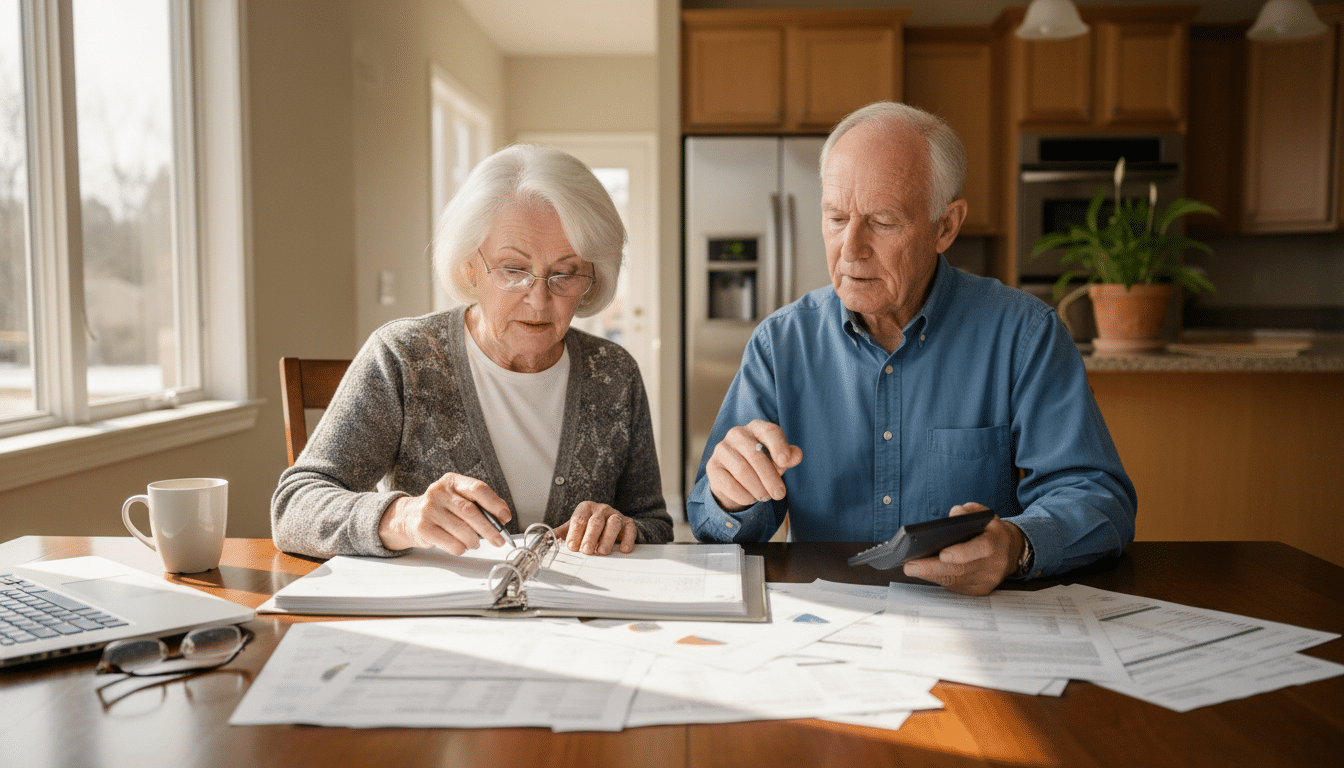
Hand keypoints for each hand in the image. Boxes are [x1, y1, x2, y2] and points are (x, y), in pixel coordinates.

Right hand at [378, 473, 512, 554]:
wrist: (408, 516)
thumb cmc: (441, 508)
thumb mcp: (458, 498)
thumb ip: (479, 504)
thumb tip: (502, 518)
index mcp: (452, 481)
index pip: (478, 489)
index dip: (495, 504)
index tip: (505, 518)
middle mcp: (439, 492)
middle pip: (471, 512)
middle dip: (490, 529)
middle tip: (499, 540)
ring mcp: (429, 509)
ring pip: (461, 529)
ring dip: (474, 540)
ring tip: (476, 543)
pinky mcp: (423, 527)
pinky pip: (450, 542)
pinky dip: (461, 548)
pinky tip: (461, 546)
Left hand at [554, 501, 636, 554]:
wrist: (611, 522)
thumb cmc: (589, 526)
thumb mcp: (575, 526)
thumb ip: (561, 532)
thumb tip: (544, 538)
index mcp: (586, 508)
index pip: (579, 519)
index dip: (574, 533)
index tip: (571, 546)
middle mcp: (601, 510)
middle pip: (595, 522)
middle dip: (590, 537)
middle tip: (585, 551)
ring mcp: (616, 515)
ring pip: (613, 524)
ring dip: (607, 538)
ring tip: (602, 552)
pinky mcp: (628, 523)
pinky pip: (630, 529)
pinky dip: (627, 539)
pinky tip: (623, 549)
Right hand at [704, 420, 803, 511]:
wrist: (735, 478)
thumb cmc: (762, 465)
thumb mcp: (778, 459)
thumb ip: (789, 456)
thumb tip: (795, 455)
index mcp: (756, 427)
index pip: (769, 431)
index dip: (778, 446)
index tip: (785, 463)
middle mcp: (737, 434)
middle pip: (755, 455)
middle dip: (770, 478)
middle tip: (780, 494)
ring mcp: (722, 449)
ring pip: (742, 471)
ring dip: (758, 488)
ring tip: (765, 497)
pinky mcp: (712, 467)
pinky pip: (729, 484)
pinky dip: (744, 495)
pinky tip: (750, 497)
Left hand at [901, 503, 1024, 595]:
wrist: (1010, 551)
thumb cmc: (991, 531)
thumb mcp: (984, 514)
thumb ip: (970, 511)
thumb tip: (954, 513)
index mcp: (997, 542)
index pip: (982, 548)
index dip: (962, 552)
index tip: (943, 554)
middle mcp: (995, 564)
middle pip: (962, 569)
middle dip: (933, 568)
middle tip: (910, 565)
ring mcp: (988, 580)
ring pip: (956, 580)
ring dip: (931, 575)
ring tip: (911, 568)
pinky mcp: (980, 590)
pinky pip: (956, 587)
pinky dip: (938, 579)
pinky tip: (923, 573)